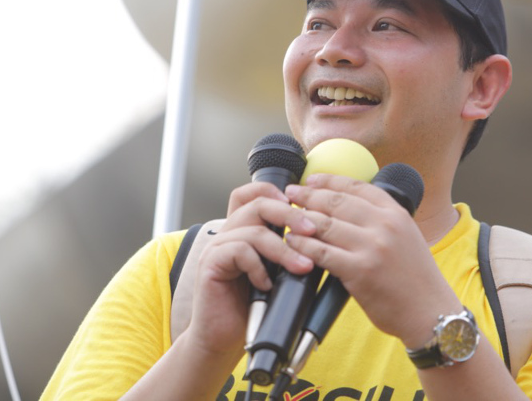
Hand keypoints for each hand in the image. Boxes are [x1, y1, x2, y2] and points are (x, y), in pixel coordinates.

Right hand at [183, 182, 316, 361]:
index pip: (253, 193)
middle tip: (313, 230)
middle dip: (291, 216)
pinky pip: (239, 251)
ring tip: (302, 267)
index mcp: (243, 229)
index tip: (302, 206)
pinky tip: (267, 285)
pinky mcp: (209, 263)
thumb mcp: (276, 272)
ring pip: (255, 230)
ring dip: (284, 249)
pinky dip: (259, 267)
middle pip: (259, 204)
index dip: (276, 192)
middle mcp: (228, 232)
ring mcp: (217, 246)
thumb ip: (287, 250)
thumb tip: (322, 239)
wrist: (223, 339)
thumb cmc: (253, 308)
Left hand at [283, 174, 460, 347]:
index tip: (311, 180)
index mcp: (396, 212)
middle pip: (336, 201)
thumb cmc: (416, 278)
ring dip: (301, 219)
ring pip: (325, 224)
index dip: (329, 180)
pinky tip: (292, 242)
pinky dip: (302, 245)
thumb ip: (382, 220)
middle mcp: (385, 224)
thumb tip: (347, 207)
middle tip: (290, 194)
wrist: (430, 312)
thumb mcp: (406, 236)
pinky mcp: (359, 270)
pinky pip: (322, 252)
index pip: (356, 186)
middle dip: (308, 196)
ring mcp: (372, 246)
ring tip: (287, 218)